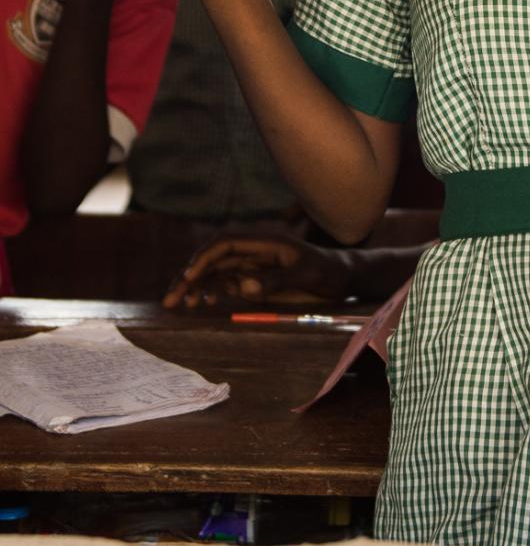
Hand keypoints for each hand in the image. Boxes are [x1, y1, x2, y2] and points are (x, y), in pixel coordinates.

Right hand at [163, 232, 353, 309]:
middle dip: (191, 275)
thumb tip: (243, 287)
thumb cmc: (328, 272)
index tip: (187, 278)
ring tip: (178, 304)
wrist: (344, 276)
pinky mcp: (257, 279)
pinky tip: (202, 303)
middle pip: (214, 258)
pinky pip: (228, 283)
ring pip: (217, 272)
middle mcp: (255, 250)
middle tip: (170, 298)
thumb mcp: (306, 276)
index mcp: (265, 242)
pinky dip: (212, 291)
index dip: (203, 259)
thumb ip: (276, 280)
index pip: (225, 244)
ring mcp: (254, 265)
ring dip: (197, 286)